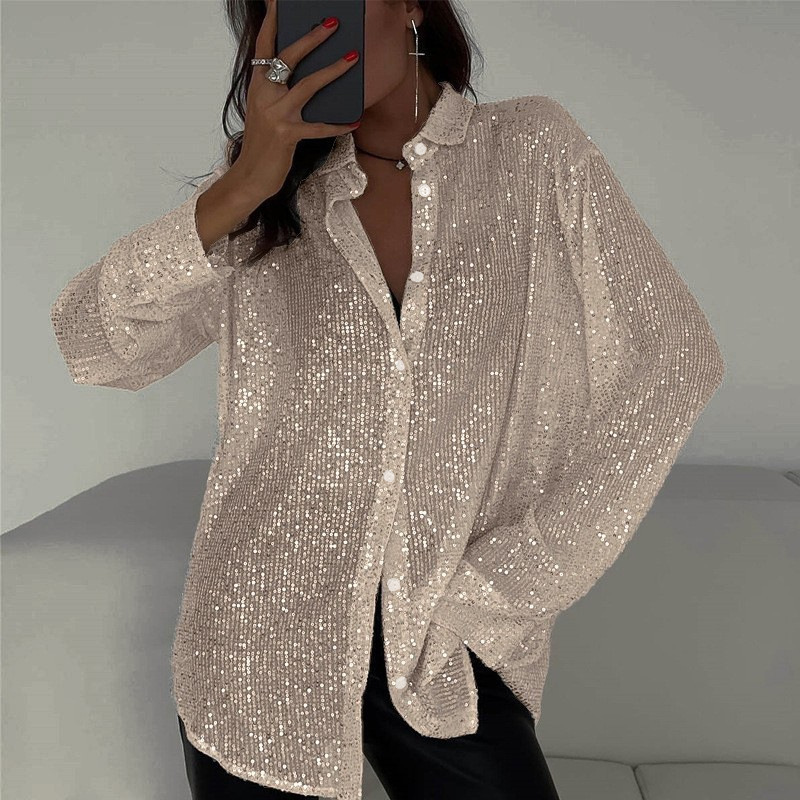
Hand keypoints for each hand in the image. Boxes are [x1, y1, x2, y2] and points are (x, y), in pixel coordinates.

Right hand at [229, 0, 360, 203]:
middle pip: (289, 58)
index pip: (264, 46)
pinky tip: (354, 122)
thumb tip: (306, 73)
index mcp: (258, 85)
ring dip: (332, 70)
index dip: (272, 23)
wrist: (251, 175)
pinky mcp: (287, 135)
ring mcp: (276, 115)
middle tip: (332, 23)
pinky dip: (337, 125)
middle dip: (312, 38)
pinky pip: (318, 127)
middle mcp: (264, 95)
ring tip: (352, 57)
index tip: (279, 2)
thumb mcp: (266, 111)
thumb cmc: (263, 143)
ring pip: (308, 86)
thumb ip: (279, 90)